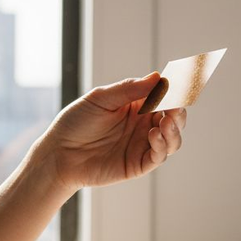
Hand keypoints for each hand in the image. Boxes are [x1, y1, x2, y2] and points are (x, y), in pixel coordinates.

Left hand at [39, 72, 186, 191]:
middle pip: (174, 117)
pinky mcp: (138, 164)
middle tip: (175, 105)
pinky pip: (159, 156)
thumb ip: (128, 89)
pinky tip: (154, 133)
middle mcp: (142, 124)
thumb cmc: (75, 123)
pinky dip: (162, 144)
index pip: (163, 95)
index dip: (174, 90)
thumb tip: (157, 77)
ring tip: (166, 121)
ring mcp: (142, 144)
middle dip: (178, 110)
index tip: (181, 83)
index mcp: (136, 105)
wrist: (58, 153)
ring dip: (175, 128)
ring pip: (172, 138)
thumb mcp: (100, 99)